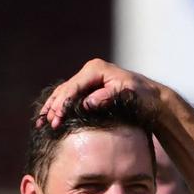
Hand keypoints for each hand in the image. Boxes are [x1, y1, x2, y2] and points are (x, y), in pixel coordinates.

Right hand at [36, 58, 163, 127]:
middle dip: (54, 107)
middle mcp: (90, 71)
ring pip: (65, 93)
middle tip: (45, 124)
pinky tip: (51, 117)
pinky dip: (60, 107)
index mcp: (96, 70)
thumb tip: (86, 103)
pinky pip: (71, 97)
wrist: (152, 98)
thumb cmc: (142, 96)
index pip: (73, 87)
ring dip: (53, 107)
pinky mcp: (90, 88)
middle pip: (65, 89)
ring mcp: (89, 79)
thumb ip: (106, 97)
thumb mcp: (126, 95)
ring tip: (41, 122)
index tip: (56, 118)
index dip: (62, 104)